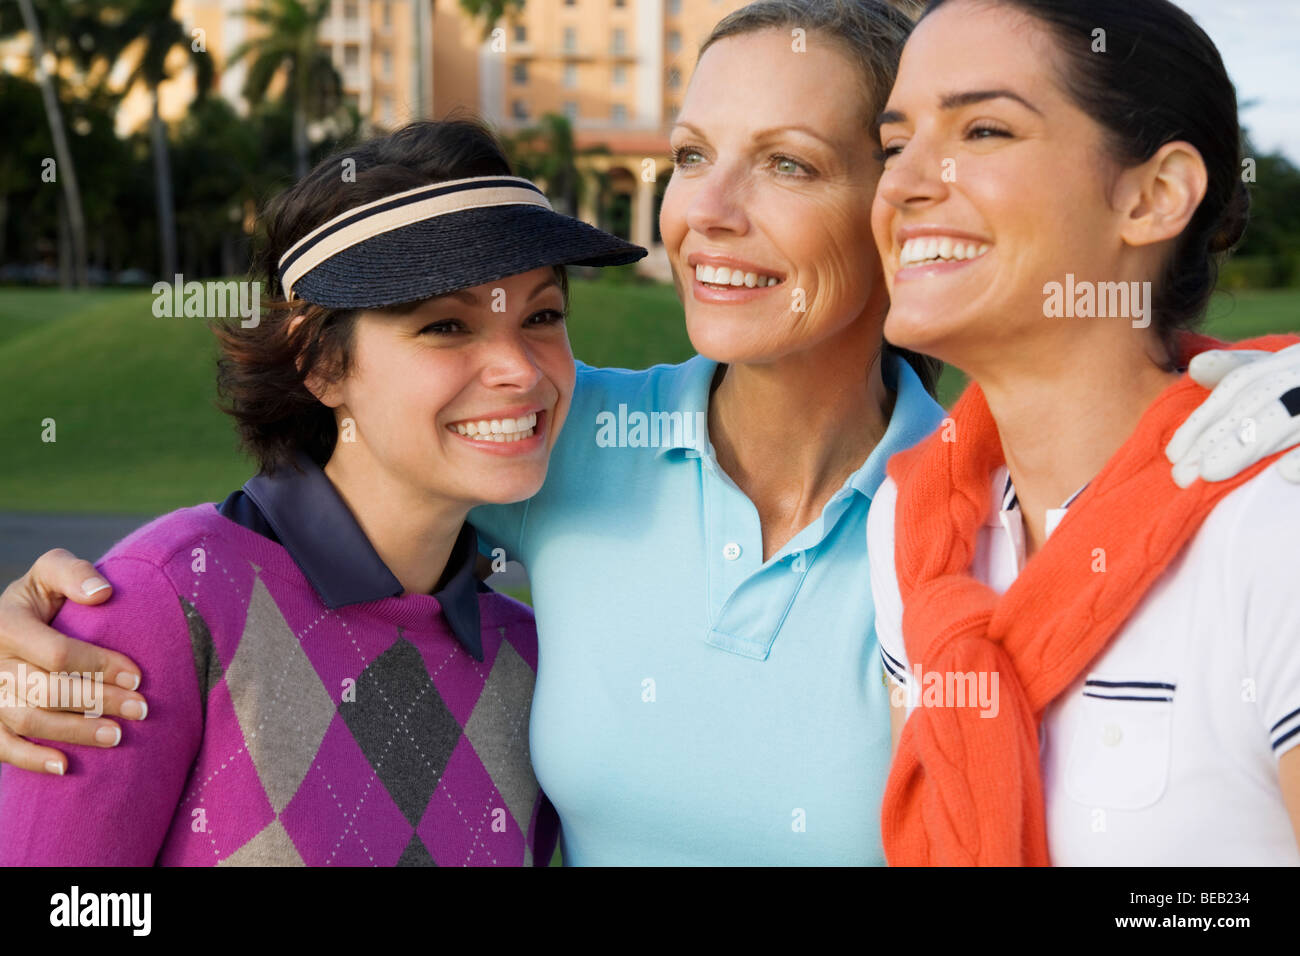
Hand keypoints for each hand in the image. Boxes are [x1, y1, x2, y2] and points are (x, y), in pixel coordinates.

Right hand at [0, 549, 146, 773]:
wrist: (8, 625)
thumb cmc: (40, 600)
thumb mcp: (50, 573)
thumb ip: (72, 573)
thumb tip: (103, 593)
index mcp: (7, 623)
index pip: (56, 652)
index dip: (98, 665)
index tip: (137, 675)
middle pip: (45, 690)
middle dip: (97, 701)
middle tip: (141, 708)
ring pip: (26, 719)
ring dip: (73, 732)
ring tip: (118, 736)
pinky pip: (1, 746)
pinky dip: (30, 759)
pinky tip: (65, 766)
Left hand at [1166, 342, 1299, 487]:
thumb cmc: (1299, 391)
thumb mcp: (1276, 370)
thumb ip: (1237, 368)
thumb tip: (1195, 366)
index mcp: (1290, 359)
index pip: (1240, 385)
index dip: (1203, 419)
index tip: (1173, 454)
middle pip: (1257, 402)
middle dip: (1215, 438)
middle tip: (1181, 475)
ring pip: (1287, 417)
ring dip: (1245, 446)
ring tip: (1210, 473)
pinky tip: (1286, 473)